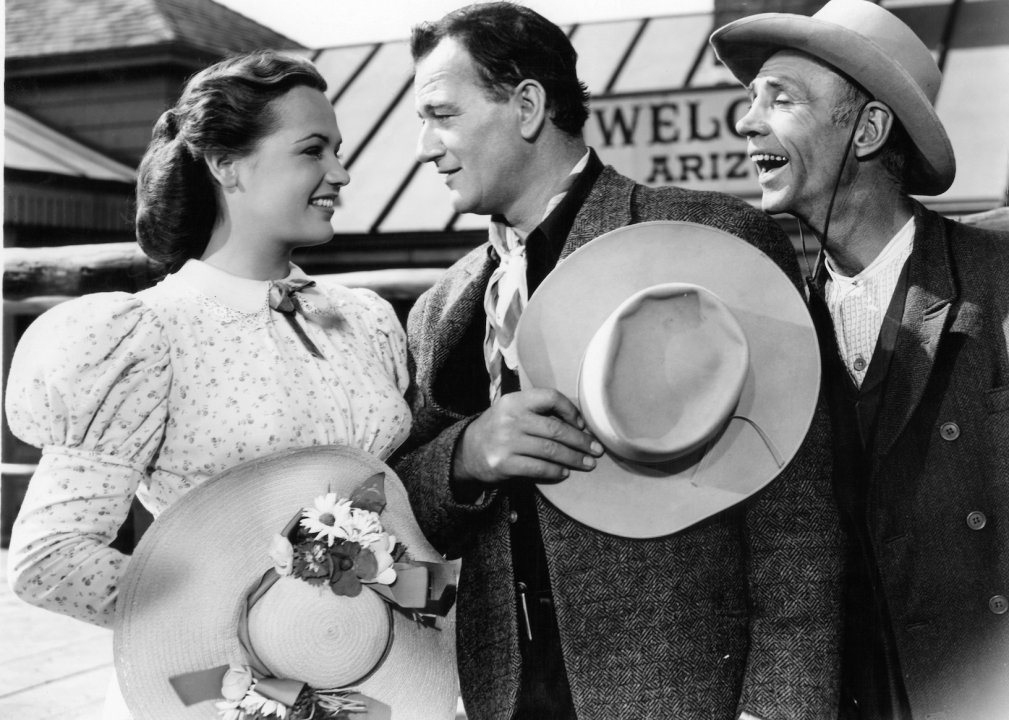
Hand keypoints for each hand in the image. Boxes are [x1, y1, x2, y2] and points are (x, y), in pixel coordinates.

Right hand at [452, 388, 603, 489]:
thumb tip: (578, 423)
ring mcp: (506, 442)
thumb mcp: (512, 410)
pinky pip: (538, 468)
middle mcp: (511, 419)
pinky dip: (555, 471)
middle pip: (555, 429)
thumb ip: (538, 411)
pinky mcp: (504, 463)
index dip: (571, 410)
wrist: (467, 451)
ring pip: (550, 450)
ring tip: (588, 464)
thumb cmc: (498, 429)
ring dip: (574, 458)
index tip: (582, 424)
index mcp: (515, 401)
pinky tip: (564, 472)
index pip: (550, 397)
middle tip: (596, 449)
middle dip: (581, 441)